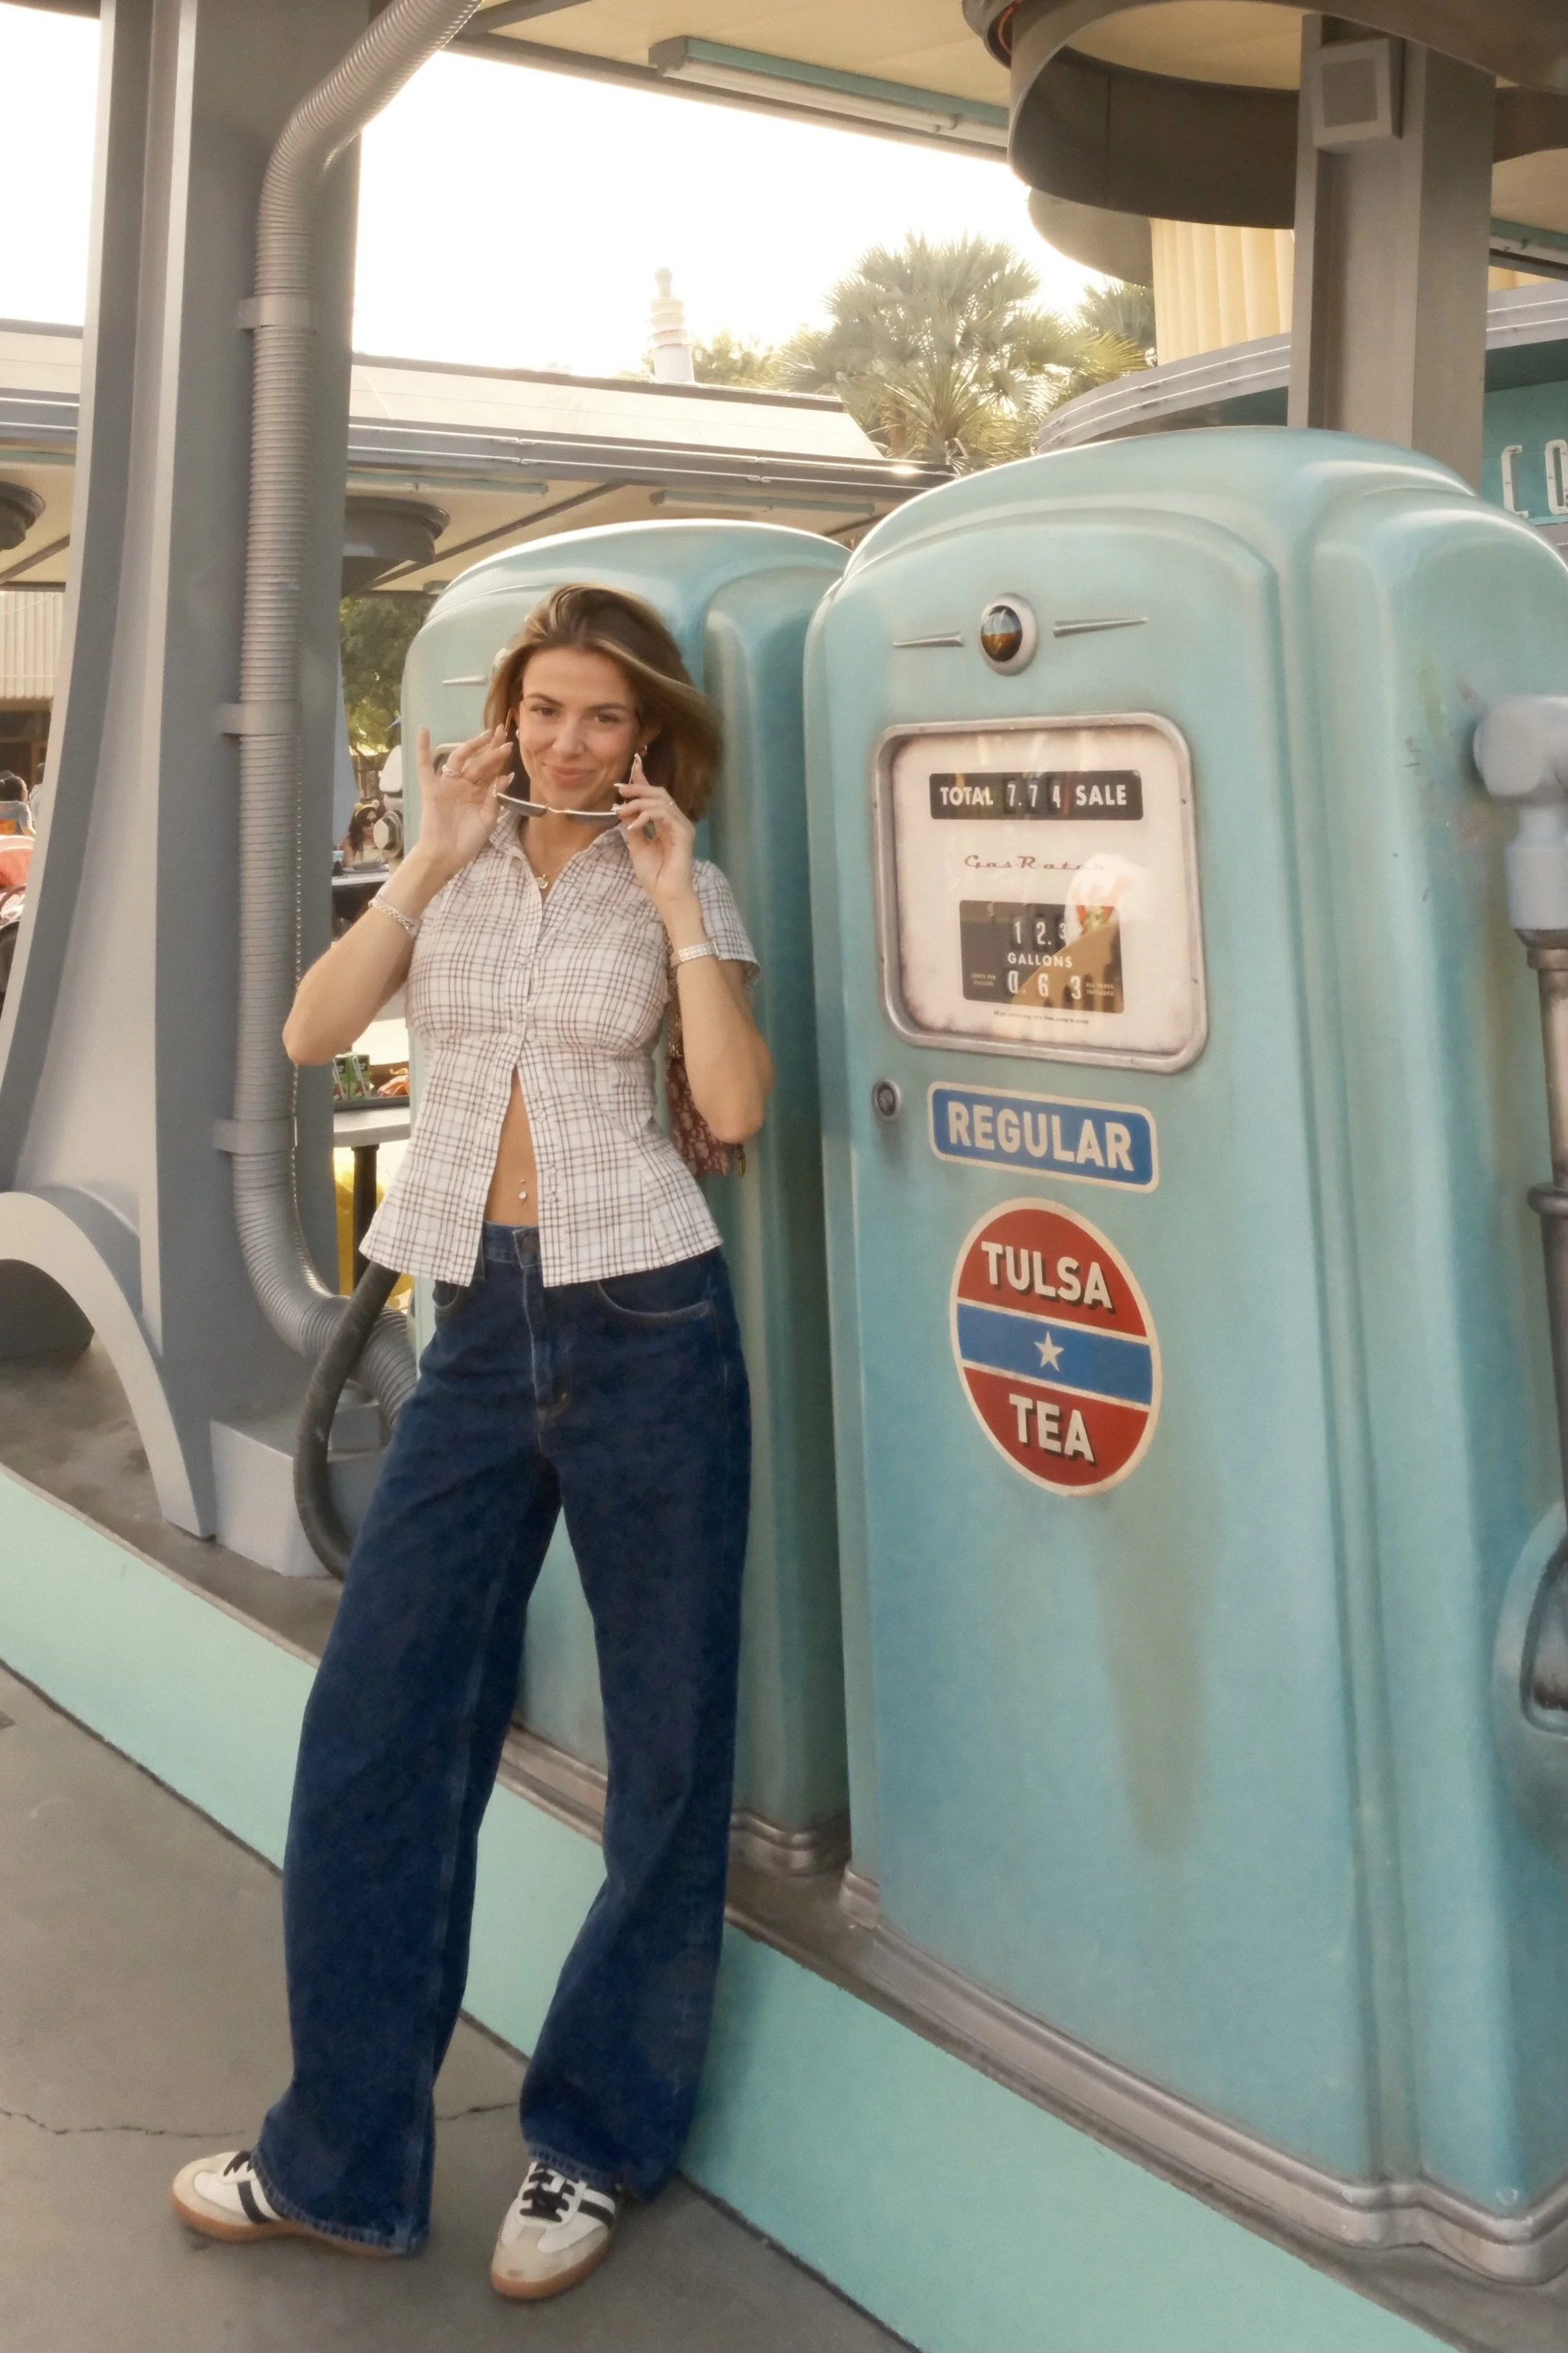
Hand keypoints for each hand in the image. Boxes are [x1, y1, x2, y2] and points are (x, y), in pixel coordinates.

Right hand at [410, 724, 513, 881]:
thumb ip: (495, 798)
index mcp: (479, 793)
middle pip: (478, 761)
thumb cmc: (467, 841)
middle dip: (491, 747)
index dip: (499, 757)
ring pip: (459, 760)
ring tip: (485, 735)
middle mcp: (464, 785)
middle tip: (502, 732)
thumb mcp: (488, 820)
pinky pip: (424, 767)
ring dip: (471, 746)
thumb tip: (505, 776)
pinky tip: (424, 731)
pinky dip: (422, 750)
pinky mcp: (431, 789)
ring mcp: (447, 785)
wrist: (445, 856)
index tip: (510, 744)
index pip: (490, 770)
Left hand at [617, 756, 694, 910]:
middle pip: (659, 793)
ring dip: (638, 803)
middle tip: (620, 790)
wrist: (665, 894)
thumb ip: (634, 826)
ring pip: (661, 801)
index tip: (633, 767)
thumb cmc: (654, 875)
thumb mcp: (637, 846)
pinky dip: (646, 816)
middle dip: (639, 788)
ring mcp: (682, 826)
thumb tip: (624, 810)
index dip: (644, 781)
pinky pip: (664, 814)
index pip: (655, 797)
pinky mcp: (684, 833)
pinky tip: (634, 825)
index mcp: (666, 823)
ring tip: (622, 811)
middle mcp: (676, 821)